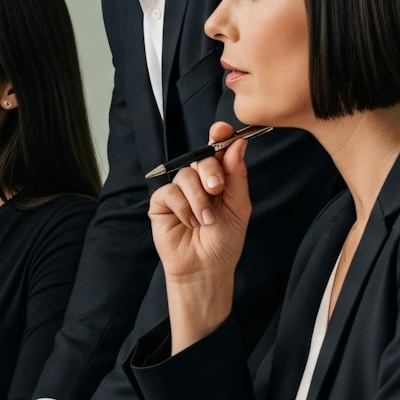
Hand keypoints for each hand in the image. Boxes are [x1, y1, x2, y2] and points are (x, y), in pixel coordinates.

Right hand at [148, 121, 252, 348]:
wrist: (206, 268)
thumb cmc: (225, 241)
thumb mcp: (238, 206)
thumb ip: (236, 174)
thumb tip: (237, 144)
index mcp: (218, 179)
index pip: (217, 150)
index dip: (219, 137)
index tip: (221, 131)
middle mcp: (197, 182)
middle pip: (200, 159)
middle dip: (210, 172)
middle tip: (216, 190)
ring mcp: (178, 192)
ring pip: (184, 176)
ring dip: (198, 199)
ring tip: (205, 220)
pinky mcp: (161, 204)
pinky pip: (169, 193)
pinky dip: (182, 208)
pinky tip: (189, 223)